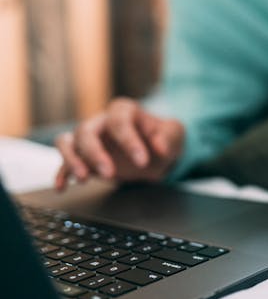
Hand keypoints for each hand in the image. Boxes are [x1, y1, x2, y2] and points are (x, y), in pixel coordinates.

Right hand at [54, 98, 184, 190]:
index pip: (120, 121)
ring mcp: (90, 139)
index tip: (142, 160)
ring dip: (72, 160)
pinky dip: (61, 174)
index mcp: (125, 111)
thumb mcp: (175, 134)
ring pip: (68, 142)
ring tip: (83, 179)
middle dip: (95, 154)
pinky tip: (63, 188)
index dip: (129, 140)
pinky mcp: (83, 157)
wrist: (158, 151)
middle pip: (86, 131)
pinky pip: (64, 161)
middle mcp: (102, 122)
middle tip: (110, 174)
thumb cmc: (164, 138)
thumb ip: (168, 137)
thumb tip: (160, 148)